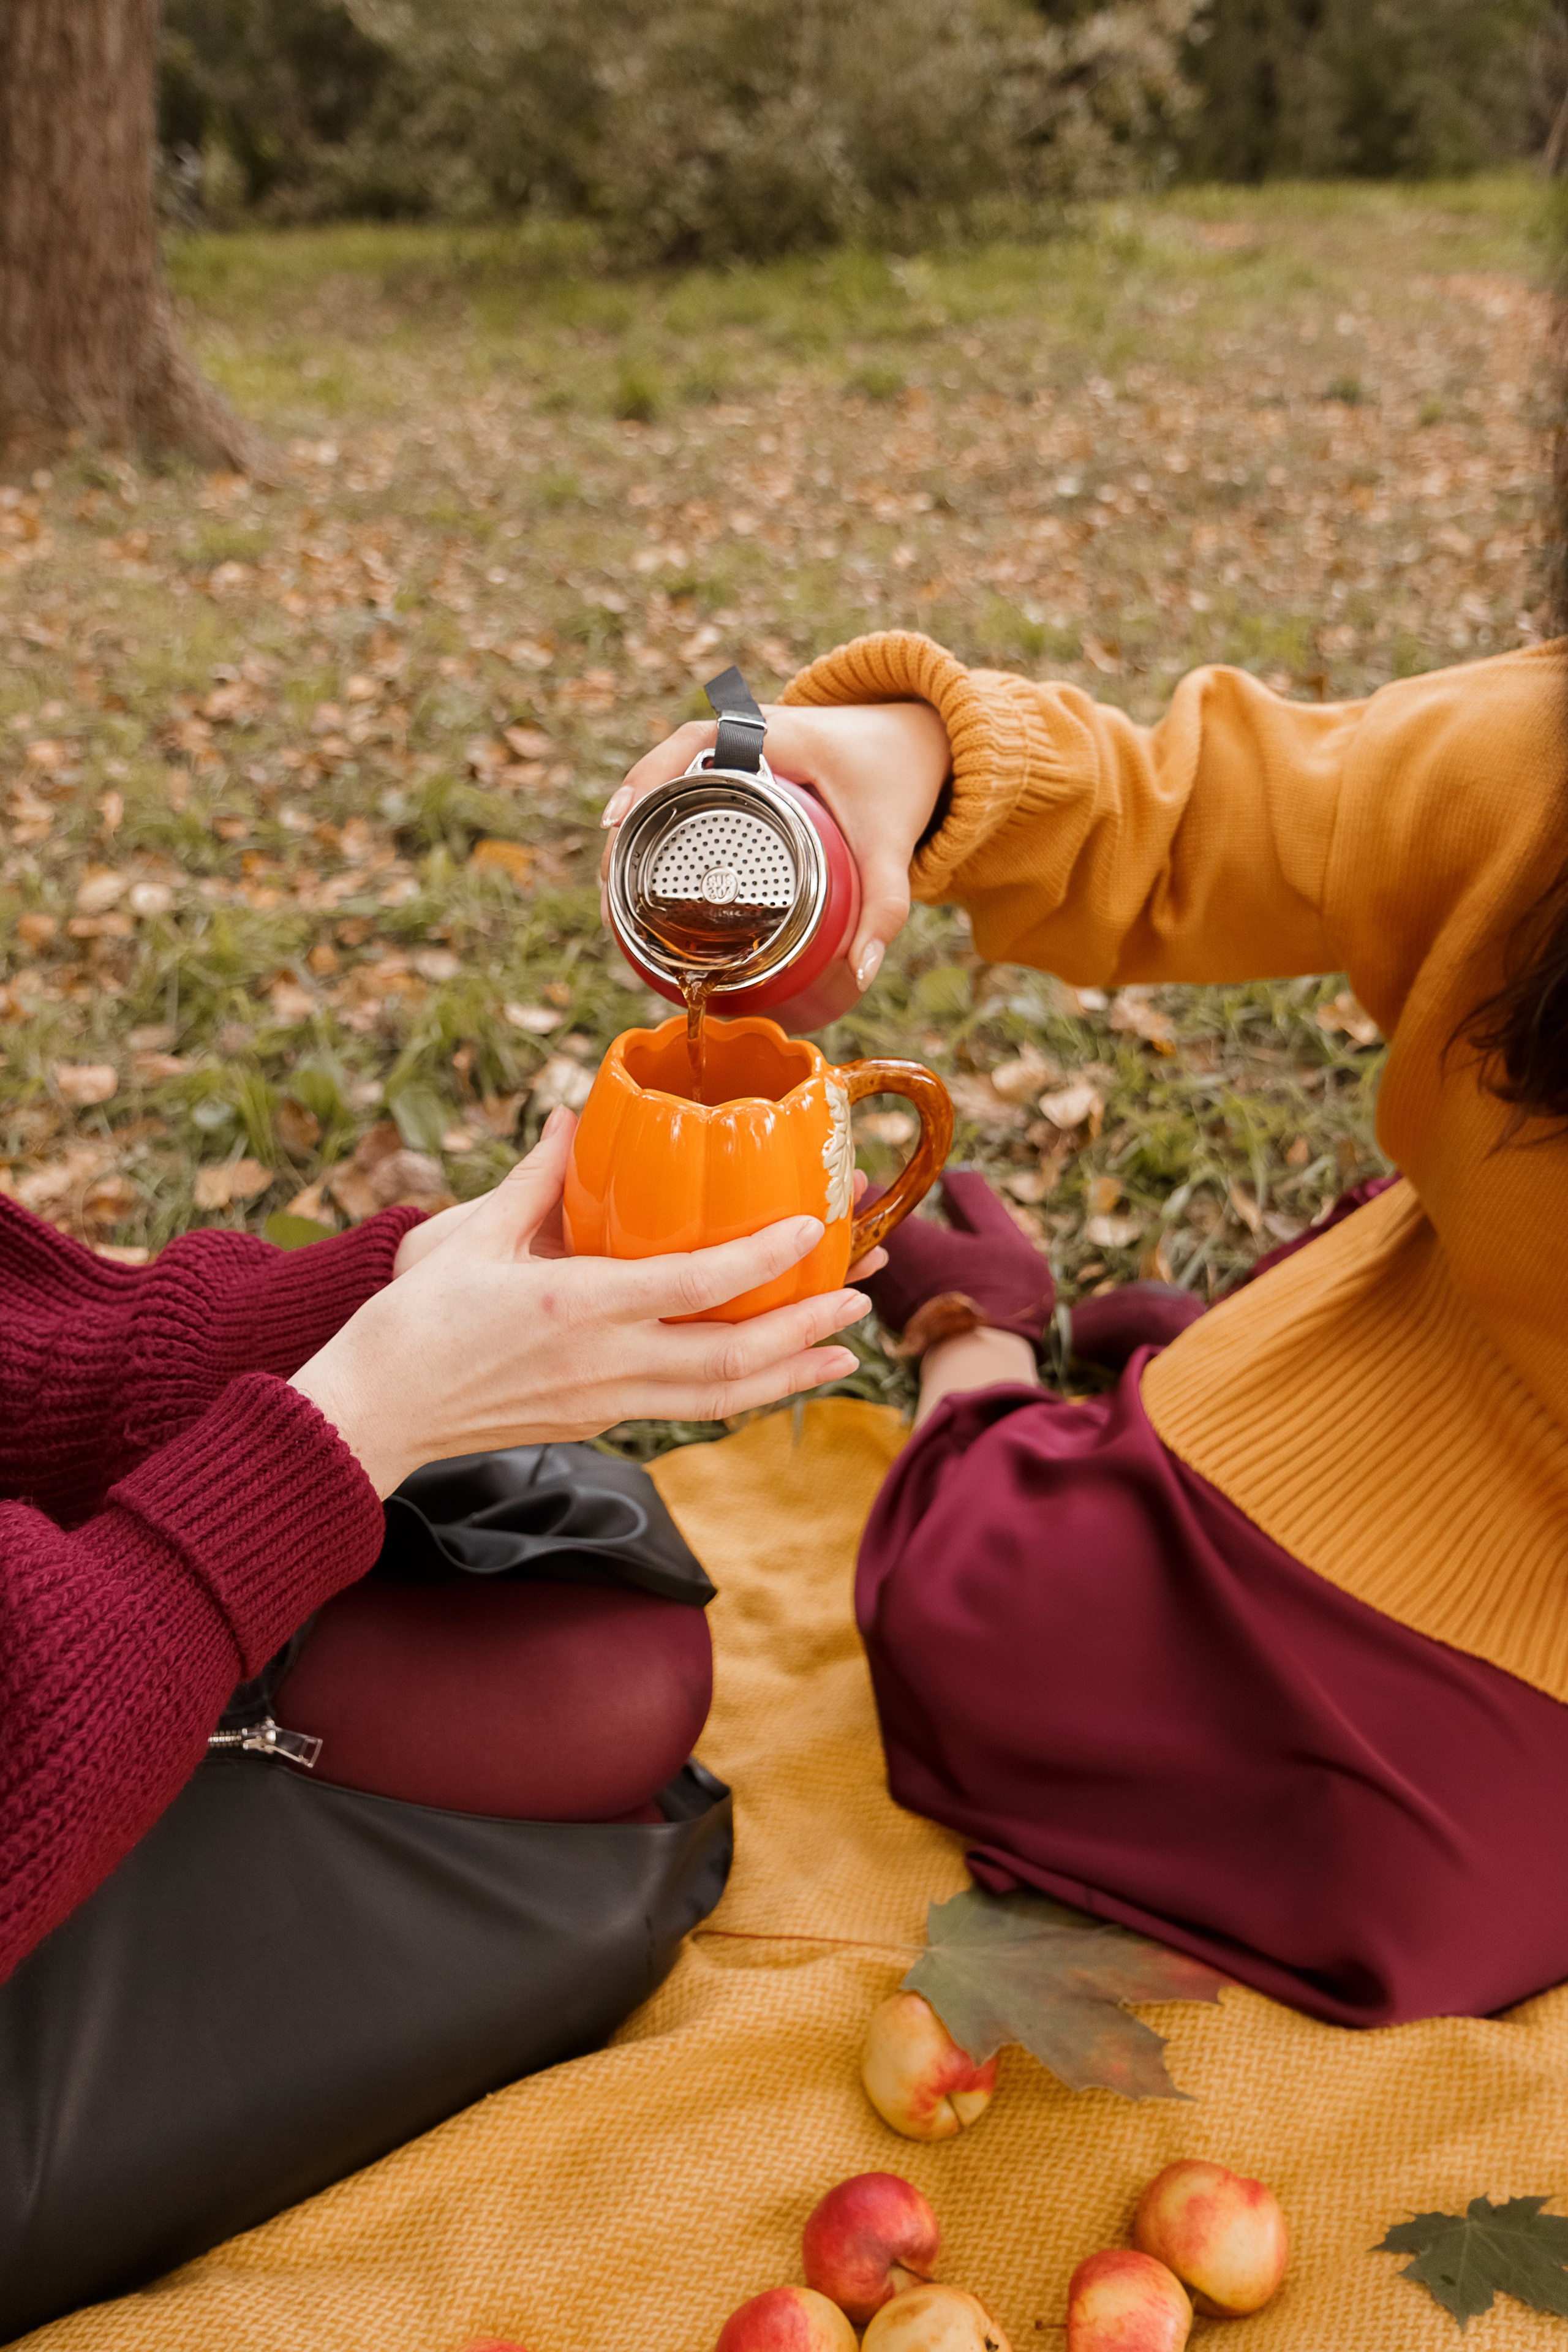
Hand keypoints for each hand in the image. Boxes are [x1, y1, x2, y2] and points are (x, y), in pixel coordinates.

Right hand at [292, 1108, 870, 1496]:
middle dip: (803, 1331)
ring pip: (718, 1398)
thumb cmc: (414, 1320)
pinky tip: (768, 1374)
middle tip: (858, 1302)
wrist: (373, 1412)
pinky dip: (737, 1392)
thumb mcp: (470, 1235)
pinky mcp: (596, 1424)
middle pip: (730, 1358)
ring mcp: (604, 1403)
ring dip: (787, 1374)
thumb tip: (569, 1117)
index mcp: (577, 1305)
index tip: (809, 1231)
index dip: (760, 1259)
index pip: (694, 1284)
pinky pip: (684, 1409)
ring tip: (841, 1353)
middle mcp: (603, 1363)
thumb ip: (535, 1179)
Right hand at [600, 700, 950, 994]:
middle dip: (629, 824)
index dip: (646, 780)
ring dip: (637, 828)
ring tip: (613, 888)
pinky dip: (660, 825)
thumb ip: (885, 905)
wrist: (916, 741)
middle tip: (609, 884)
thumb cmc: (896, 779)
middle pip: (663, 769)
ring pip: (667, 782)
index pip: (691, 744)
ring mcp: (739, 748)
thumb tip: (860, 973)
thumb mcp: (890, 841)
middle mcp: (747, 733)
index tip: (616, 821)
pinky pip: (685, 790)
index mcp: (776, 734)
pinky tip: (636, 868)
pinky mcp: (740, 769)